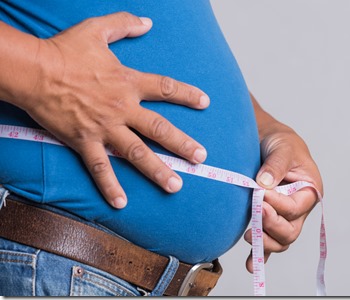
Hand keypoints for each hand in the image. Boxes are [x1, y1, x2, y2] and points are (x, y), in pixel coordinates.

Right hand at [21, 12, 209, 207]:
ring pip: (137, 153)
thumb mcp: (97, 29)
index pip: (166, 88)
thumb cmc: (64, 50)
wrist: (34, 71)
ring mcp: (104, 128)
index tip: (205, 102)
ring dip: (157, 170)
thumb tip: (147, 21)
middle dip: (182, 144)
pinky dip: (110, 186)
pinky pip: (100, 168)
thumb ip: (124, 24)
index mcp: (128, 82)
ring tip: (176, 185)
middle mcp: (122, 108)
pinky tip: (121, 203)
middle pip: (159, 128)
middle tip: (201, 158)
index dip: (187, 94)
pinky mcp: (84, 141)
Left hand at [244, 120, 322, 272]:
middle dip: (272, 225)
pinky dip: (261, 255)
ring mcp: (285, 217)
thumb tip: (264, 184)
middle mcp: (299, 208)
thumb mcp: (283, 148)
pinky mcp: (269, 220)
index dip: (278, 205)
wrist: (268, 141)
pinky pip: (269, 243)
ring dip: (265, 241)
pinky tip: (251, 265)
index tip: (260, 195)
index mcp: (310, 191)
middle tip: (255, 214)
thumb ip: (276, 165)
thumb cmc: (282, 143)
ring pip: (280, 240)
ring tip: (249, 235)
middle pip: (290, 230)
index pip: (295, 208)